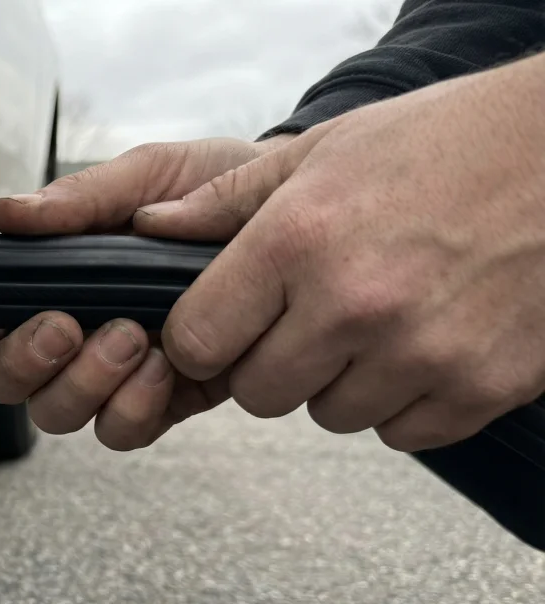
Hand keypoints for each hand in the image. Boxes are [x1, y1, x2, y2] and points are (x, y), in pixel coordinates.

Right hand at [0, 135, 292, 448]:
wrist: (302, 215)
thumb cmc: (217, 190)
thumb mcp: (150, 175)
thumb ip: (82, 199)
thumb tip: (8, 213)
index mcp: (54, 279)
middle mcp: (74, 334)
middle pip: (11, 384)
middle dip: (28, 362)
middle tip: (65, 325)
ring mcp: (115, 373)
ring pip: (62, 414)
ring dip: (84, 384)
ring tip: (132, 337)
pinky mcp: (165, 399)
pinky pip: (125, 430)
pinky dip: (134, 407)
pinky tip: (165, 367)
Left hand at [145, 52, 544, 451]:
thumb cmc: (446, 144)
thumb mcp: (322, 152)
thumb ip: (226, 202)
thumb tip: (149, 228)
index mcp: (299, 241)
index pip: (197, 342)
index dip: (202, 337)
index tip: (222, 324)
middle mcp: (353, 305)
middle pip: (256, 393)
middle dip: (268, 363)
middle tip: (306, 318)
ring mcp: (421, 354)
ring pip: (328, 416)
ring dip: (339, 381)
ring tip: (375, 318)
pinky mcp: (480, 388)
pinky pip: (401, 433)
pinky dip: (404, 400)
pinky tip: (422, 341)